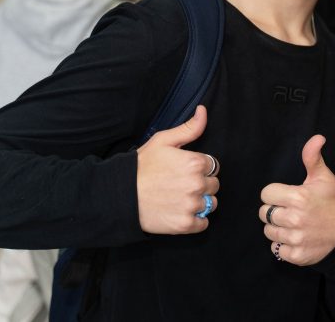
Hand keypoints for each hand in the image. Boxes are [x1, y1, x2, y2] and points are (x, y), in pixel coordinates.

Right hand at [136, 105, 219, 233]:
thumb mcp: (163, 141)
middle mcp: (197, 184)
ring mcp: (191, 205)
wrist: (120, 195)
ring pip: (210, 204)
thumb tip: (203, 111)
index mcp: (195, 162)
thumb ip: (189, 128)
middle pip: (213, 185)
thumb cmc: (141, 166)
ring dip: (200, 202)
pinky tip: (181, 212)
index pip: (212, 166)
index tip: (184, 171)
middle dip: (201, 184)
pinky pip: (203, 223)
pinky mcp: (185, 224)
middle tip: (180, 185)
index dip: (199, 168)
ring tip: (180, 199)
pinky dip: (195, 220)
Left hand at [258, 135, 334, 265]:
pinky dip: (284, 245)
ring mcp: (295, 239)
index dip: (276, 193)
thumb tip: (317, 137)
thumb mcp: (325, 177)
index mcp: (298, 197)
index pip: (266, 194)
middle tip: (290, 209)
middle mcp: (294, 219)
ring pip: (268, 231)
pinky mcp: (297, 255)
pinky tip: (297, 237)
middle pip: (264, 213)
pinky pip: (276, 249)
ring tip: (294, 223)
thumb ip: (313, 157)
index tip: (287, 195)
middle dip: (275, 210)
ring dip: (278, 227)